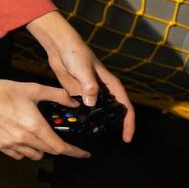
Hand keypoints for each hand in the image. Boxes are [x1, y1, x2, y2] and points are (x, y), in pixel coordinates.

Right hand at [0, 76, 90, 160]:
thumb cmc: (4, 91)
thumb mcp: (35, 89)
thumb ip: (58, 95)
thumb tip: (74, 102)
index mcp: (34, 126)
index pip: (60, 147)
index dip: (75, 152)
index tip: (84, 154)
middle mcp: (23, 138)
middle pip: (49, 152)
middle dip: (60, 149)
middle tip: (66, 143)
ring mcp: (11, 144)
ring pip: (34, 155)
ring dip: (43, 150)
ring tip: (42, 138)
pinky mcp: (0, 145)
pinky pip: (19, 155)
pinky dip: (26, 151)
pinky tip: (26, 140)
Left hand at [30, 12, 135, 141]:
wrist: (60, 48)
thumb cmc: (76, 54)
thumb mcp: (84, 70)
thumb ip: (89, 86)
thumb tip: (92, 104)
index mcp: (110, 84)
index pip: (125, 106)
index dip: (128, 122)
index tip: (127, 137)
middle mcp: (103, 90)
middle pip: (113, 112)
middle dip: (113, 126)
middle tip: (108, 139)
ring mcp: (90, 93)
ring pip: (98, 112)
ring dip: (96, 123)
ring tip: (91, 136)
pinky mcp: (77, 94)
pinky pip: (82, 109)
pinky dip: (82, 118)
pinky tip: (77, 126)